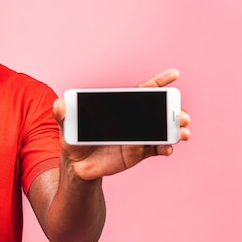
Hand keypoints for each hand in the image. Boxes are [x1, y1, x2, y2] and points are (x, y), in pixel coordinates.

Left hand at [53, 68, 190, 180]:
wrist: (76, 166)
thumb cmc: (73, 141)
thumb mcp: (66, 126)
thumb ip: (63, 114)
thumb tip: (58, 103)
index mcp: (118, 109)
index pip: (140, 93)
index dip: (157, 83)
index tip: (174, 75)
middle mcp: (131, 121)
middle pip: (157, 112)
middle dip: (173, 111)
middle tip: (183, 115)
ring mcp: (137, 137)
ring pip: (161, 130)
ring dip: (175, 131)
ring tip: (183, 133)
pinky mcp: (137, 153)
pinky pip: (155, 149)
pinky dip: (164, 148)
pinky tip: (168, 149)